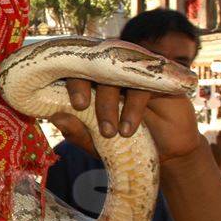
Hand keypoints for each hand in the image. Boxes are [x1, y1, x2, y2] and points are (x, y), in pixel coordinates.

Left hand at [50, 79, 201, 165]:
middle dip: (82, 85)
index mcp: (90, 83)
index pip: (72, 72)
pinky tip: (128, 129)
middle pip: (89, 66)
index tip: (71, 102)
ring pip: (114, 75)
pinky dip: (132, 108)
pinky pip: (142, 85)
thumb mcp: (96, 144)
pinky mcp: (157, 80)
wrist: (165, 154)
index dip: (68, 81)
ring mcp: (133, 75)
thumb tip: (55, 117)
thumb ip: (76, 132)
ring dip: (107, 103)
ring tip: (109, 132)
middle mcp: (110, 74)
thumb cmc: (124, 144)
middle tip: (80, 106)